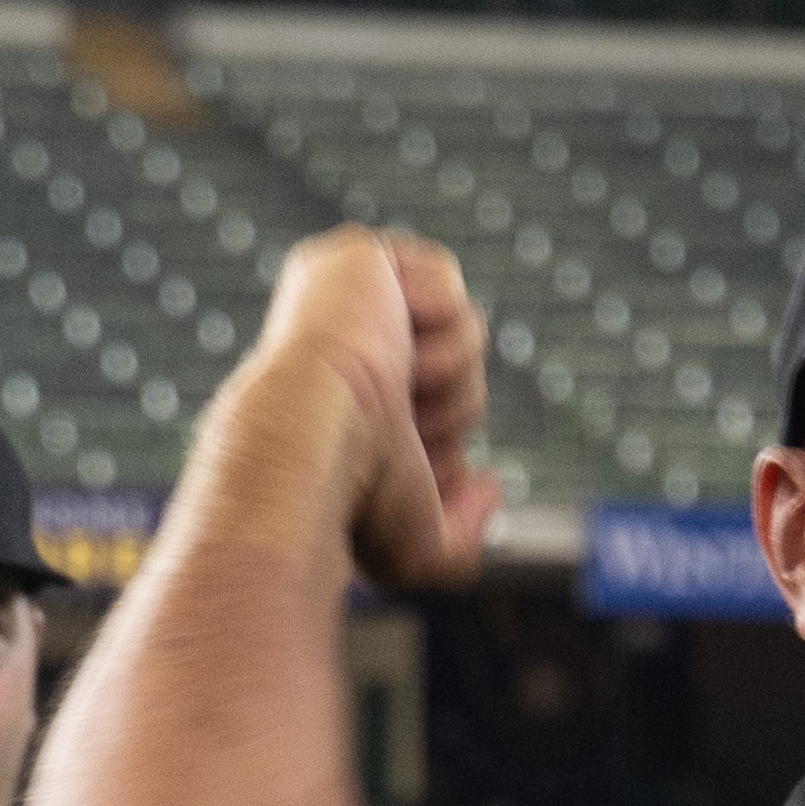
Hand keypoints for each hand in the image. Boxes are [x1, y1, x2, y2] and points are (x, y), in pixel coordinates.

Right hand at [244, 231, 498, 594]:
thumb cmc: (349, 499)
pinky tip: (385, 339)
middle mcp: (341, 358)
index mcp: (346, 413)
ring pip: (464, 331)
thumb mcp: (417, 547)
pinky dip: (435, 321)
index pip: (437, 417)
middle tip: (401, 426)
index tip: (411, 465)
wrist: (312, 441)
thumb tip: (492, 488)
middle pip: (461, 375)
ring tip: (394, 386)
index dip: (442, 445)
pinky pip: (446, 284)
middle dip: (449, 410)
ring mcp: (345, 306)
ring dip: (448, 374)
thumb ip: (462, 535)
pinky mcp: (356, 258)